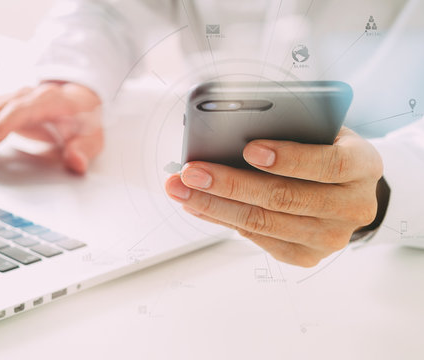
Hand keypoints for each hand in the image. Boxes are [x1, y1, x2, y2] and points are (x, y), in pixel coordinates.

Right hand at [0, 82, 102, 174]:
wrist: (78, 102)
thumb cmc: (83, 121)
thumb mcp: (93, 138)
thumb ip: (85, 150)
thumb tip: (76, 161)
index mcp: (49, 100)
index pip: (19, 109)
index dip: (1, 125)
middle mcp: (25, 95)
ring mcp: (10, 96)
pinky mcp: (0, 102)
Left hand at [165, 127, 382, 266]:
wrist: (348, 192)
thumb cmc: (325, 152)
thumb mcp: (321, 132)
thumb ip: (290, 131)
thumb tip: (228, 138)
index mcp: (362, 166)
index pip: (329, 164)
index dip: (289, 158)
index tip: (248, 149)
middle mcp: (352, 207)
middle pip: (284, 199)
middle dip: (230, 184)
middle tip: (190, 172)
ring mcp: (330, 238)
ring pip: (264, 223)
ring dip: (215, 206)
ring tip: (182, 190)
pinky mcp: (307, 256)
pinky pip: (258, 240)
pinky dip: (223, 220)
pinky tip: (199, 205)